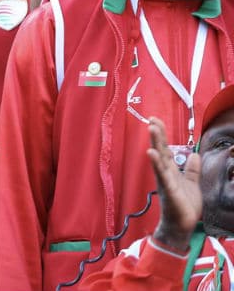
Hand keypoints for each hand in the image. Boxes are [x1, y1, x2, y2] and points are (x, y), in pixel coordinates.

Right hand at [148, 117, 201, 253]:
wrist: (182, 225)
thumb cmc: (185, 205)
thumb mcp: (192, 183)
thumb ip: (192, 169)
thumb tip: (194, 154)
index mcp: (171, 171)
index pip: (166, 149)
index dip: (162, 135)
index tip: (156, 120)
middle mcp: (165, 173)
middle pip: (161, 150)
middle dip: (157, 135)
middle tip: (152, 119)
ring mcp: (165, 180)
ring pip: (159, 158)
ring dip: (155, 143)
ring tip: (151, 129)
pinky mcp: (168, 189)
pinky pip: (161, 174)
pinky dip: (156, 163)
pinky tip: (151, 153)